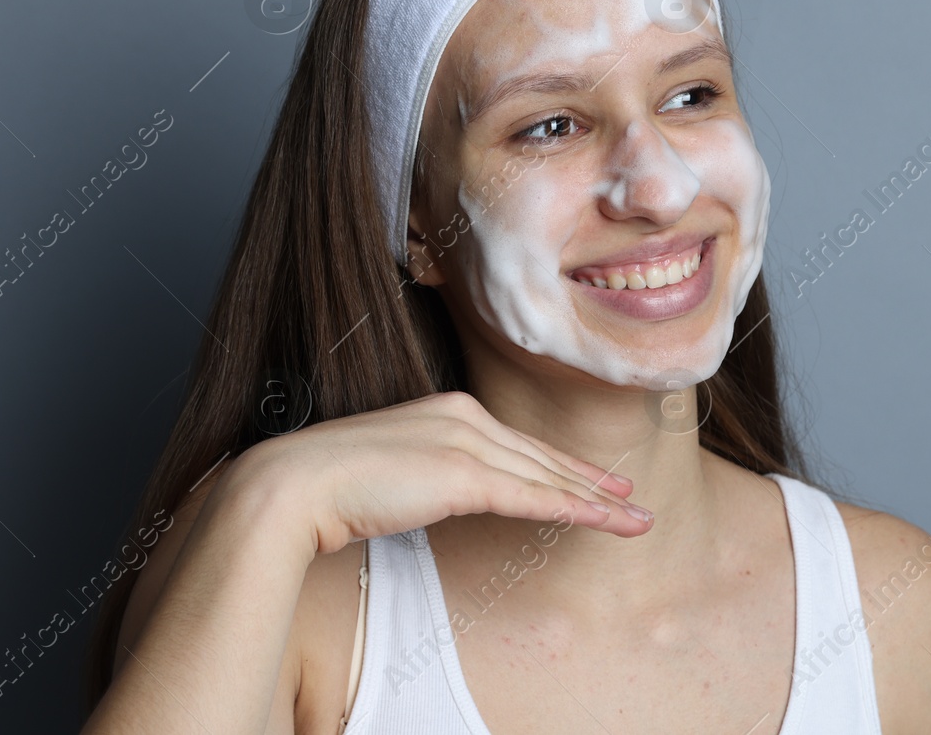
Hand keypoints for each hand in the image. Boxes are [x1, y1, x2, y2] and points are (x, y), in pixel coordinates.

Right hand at [233, 390, 654, 555]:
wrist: (296, 483)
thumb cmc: (327, 482)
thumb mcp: (388, 470)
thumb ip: (421, 474)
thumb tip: (433, 491)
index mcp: (444, 410)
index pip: (515, 442)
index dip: (557, 463)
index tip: (590, 477)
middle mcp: (462, 417)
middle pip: (539, 454)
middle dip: (589, 478)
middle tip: (629, 495)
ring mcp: (465, 442)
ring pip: (545, 476)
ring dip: (596, 500)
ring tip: (634, 518)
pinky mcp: (463, 475)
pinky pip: (532, 497)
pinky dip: (574, 509)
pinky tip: (605, 520)